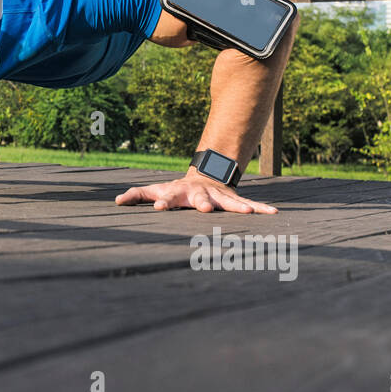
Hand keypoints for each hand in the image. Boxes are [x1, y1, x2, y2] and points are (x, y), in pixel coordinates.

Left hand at [114, 173, 277, 213]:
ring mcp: (218, 197)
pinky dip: (261, 209)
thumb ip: (136, 195)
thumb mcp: (155, 191)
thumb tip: (116, 201)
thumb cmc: (175, 191)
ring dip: (237, 207)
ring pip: (228, 202)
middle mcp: (200, 195)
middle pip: (200, 199)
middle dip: (202, 203)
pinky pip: (250, 204)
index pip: (169, 198)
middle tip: (205, 209)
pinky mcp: (233, 200)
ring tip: (248, 212)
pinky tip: (274, 214)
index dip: (163, 201)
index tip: (158, 207)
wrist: (203, 177)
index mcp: (179, 194)